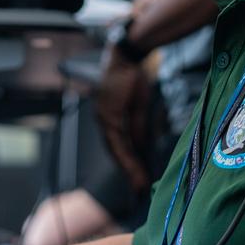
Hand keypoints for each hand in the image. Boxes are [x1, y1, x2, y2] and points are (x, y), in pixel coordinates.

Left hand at [95, 46, 152, 192]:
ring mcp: (104, 118)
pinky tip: (134, 167)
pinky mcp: (108, 115)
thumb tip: (141, 146)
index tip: (138, 177)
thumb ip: (137, 127)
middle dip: (128, 170)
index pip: (119, 145)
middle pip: (116, 151)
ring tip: (139, 183)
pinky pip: (117, 141)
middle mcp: (104, 119)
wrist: (128, 57)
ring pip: (116, 149)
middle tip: (139, 187)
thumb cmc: (133, 76)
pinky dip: (126, 155)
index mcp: (110, 117)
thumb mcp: (138, 106)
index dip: (128, 162)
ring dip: (128, 167)